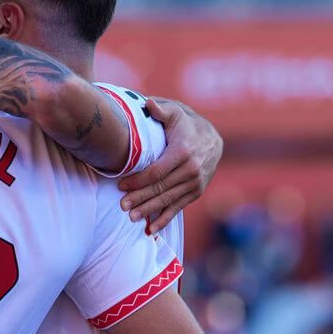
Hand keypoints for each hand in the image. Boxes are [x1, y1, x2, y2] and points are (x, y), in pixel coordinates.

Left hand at [119, 99, 222, 233]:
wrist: (211, 138)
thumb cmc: (185, 125)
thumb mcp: (175, 114)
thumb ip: (160, 111)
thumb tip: (147, 103)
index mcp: (183, 152)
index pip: (157, 171)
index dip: (138, 181)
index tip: (120, 186)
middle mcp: (192, 170)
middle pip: (161, 188)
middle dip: (140, 199)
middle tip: (121, 207)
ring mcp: (195, 183)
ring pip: (168, 200)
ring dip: (149, 211)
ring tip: (131, 218)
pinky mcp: (196, 192)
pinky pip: (178, 207)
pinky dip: (165, 219)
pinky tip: (151, 230)